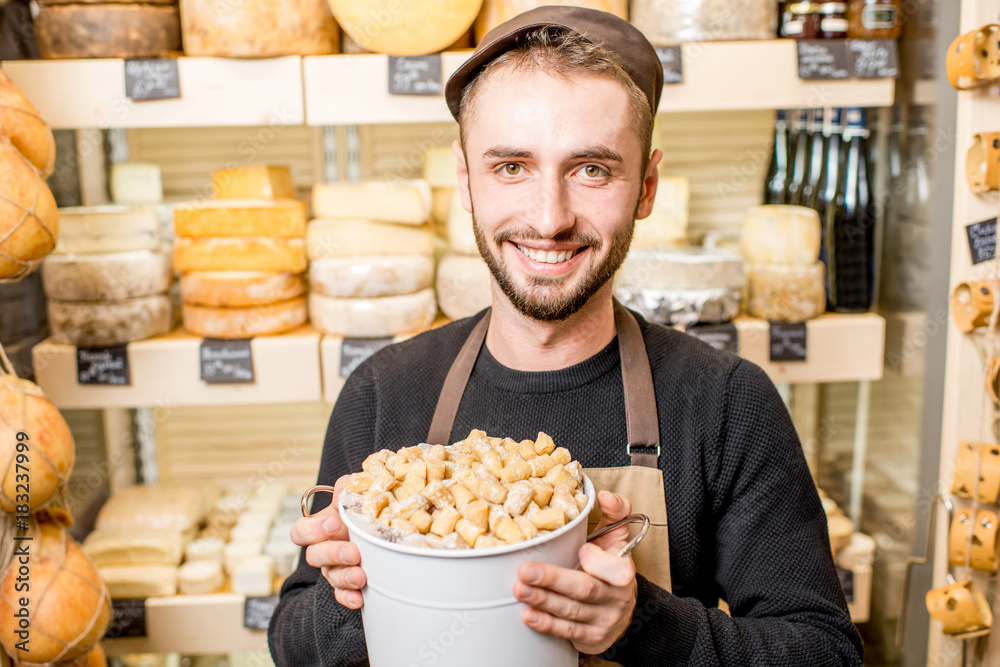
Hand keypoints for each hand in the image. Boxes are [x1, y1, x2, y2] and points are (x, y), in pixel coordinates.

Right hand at [289, 474, 365, 608]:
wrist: (392, 524)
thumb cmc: (369, 505)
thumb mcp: (359, 489)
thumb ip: (348, 486)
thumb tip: (342, 494)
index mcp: (322, 526)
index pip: (300, 532)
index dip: (311, 530)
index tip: (333, 525)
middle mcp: (325, 548)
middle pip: (314, 556)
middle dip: (333, 554)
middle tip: (354, 552)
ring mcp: (336, 568)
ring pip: (330, 577)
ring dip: (344, 578)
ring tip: (361, 576)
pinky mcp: (349, 585)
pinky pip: (343, 595)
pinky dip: (349, 598)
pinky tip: (359, 598)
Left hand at [513, 490, 637, 654]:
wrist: (619, 611)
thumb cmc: (610, 566)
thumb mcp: (616, 538)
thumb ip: (614, 513)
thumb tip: (602, 495)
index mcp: (623, 571)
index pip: (616, 568)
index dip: (598, 560)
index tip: (581, 550)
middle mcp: (616, 597)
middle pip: (585, 589)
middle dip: (554, 581)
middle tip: (525, 572)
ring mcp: (603, 620)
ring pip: (572, 611)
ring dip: (544, 601)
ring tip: (520, 589)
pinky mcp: (591, 638)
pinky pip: (567, 632)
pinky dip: (547, 624)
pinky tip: (528, 615)